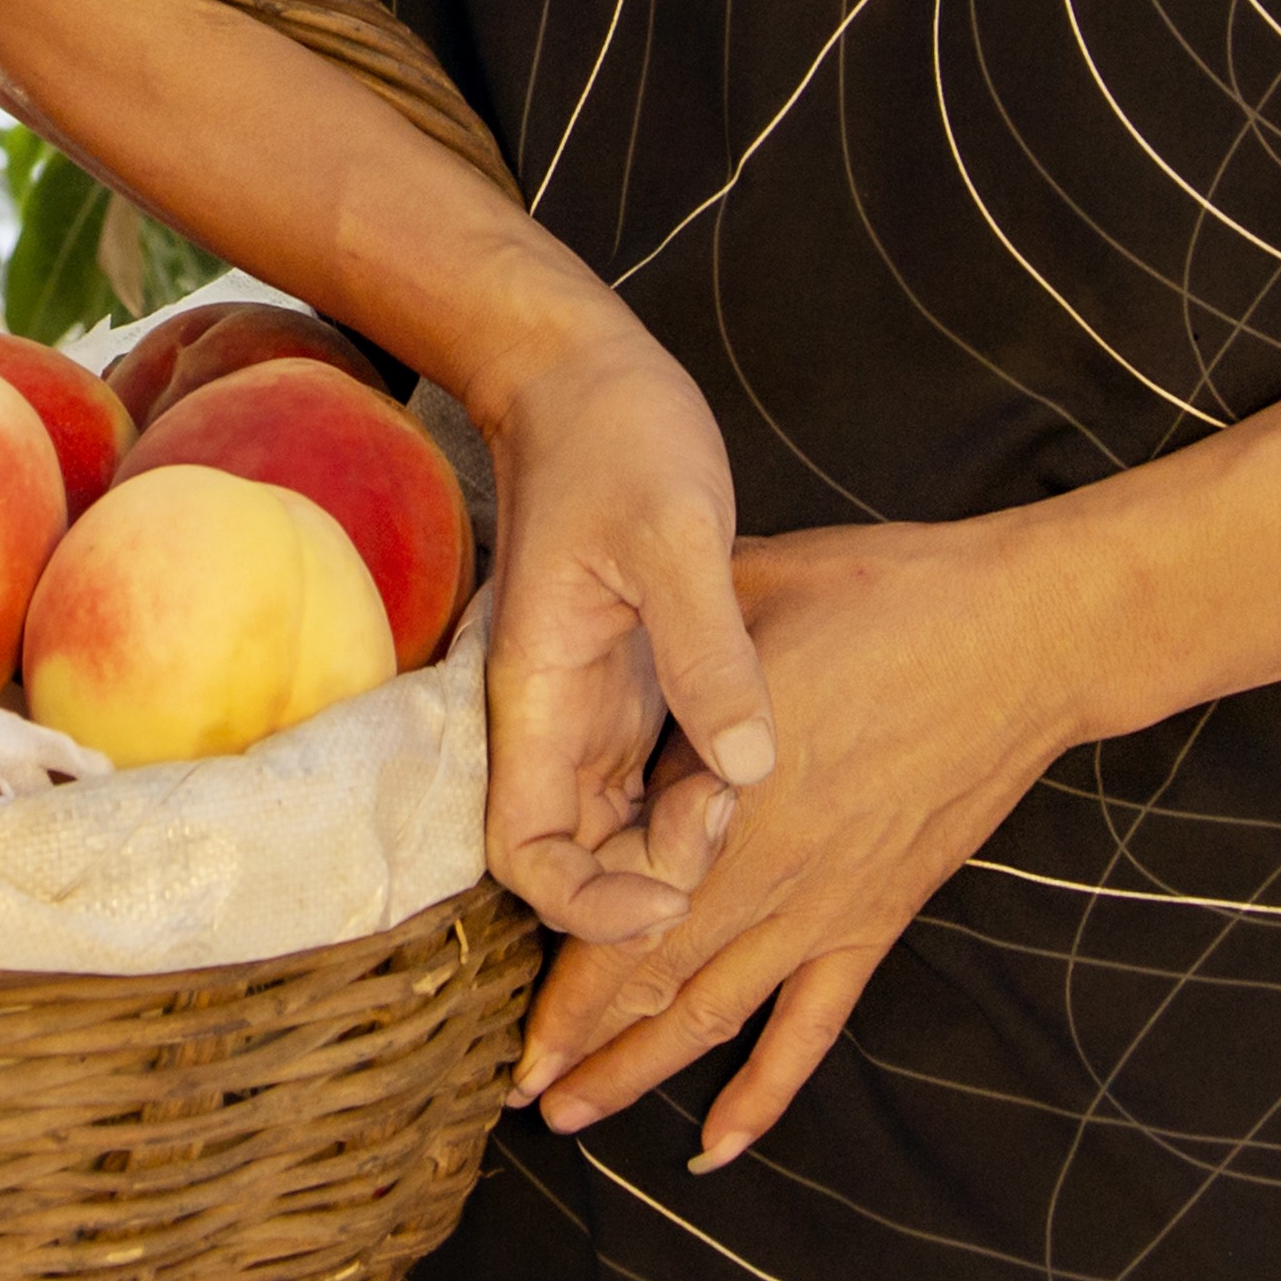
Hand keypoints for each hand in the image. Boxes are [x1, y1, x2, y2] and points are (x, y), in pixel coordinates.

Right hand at [467, 326, 776, 941]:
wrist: (584, 374)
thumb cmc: (615, 436)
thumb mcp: (673, 532)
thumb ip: (707, 650)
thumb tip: (747, 766)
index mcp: (534, 693)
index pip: (527, 855)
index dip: (589, 906)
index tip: (671, 891)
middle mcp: (553, 718)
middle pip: (583, 862)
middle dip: (658, 873)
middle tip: (731, 803)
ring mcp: (592, 708)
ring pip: (623, 830)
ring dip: (684, 838)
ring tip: (746, 775)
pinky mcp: (632, 687)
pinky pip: (656, 781)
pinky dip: (701, 798)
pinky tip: (753, 761)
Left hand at [509, 516, 1095, 1169]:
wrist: (1026, 638)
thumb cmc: (889, 597)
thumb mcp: (753, 589)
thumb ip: (678, 642)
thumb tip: (606, 627)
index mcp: (729, 793)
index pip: (621, 909)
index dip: (558, 970)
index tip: (500, 1010)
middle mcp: (771, 871)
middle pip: (651, 978)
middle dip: (577, 1040)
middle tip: (515, 1089)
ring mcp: (827, 906)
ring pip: (715, 1015)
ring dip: (640, 1071)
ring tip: (574, 1117)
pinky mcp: (876, 919)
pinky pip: (812, 1027)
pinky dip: (764, 1091)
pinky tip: (718, 1143)